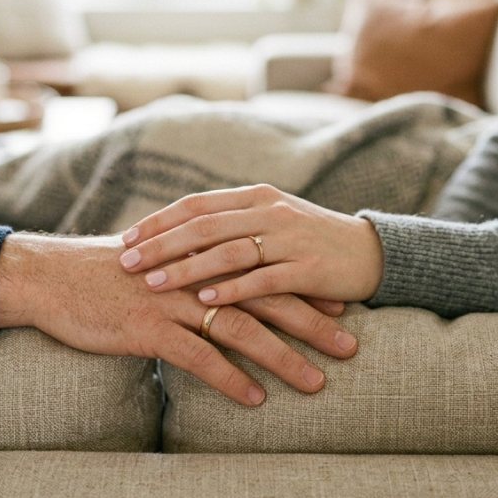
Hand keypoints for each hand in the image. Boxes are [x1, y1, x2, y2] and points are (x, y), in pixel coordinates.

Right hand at [0, 233, 357, 406]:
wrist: (54, 278)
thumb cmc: (105, 274)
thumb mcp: (156, 261)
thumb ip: (194, 268)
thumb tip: (225, 284)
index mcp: (200, 255)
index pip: (264, 268)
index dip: (304, 287)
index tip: (340, 306)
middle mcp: (194, 274)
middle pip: (266, 296)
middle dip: (312, 321)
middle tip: (349, 346)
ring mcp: (173, 300)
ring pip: (242, 329)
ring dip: (283, 358)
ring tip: (315, 383)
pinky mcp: (149, 327)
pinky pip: (199, 356)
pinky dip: (230, 379)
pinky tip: (254, 400)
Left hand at [117, 184, 385, 304]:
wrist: (371, 254)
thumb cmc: (311, 241)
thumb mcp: (271, 221)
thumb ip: (231, 223)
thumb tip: (179, 235)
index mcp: (256, 196)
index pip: (196, 205)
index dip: (158, 221)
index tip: (126, 239)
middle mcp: (270, 211)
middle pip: (203, 225)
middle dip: (161, 245)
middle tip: (125, 262)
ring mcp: (290, 238)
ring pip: (227, 251)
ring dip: (187, 268)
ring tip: (154, 284)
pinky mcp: (308, 268)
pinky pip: (263, 279)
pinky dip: (232, 289)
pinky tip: (205, 301)